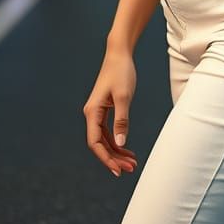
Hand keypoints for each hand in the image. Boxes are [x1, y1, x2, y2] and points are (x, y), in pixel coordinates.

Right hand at [83, 50, 138, 177]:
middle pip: (100, 144)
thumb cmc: (121, 72)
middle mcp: (92, 114)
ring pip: (105, 139)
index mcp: (92, 112)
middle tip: (130, 168)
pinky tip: (127, 149)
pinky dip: (117, 140)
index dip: (106, 158)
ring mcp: (98, 112)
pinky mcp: (105, 109)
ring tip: (132, 162)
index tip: (118, 170)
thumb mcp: (124, 97)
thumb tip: (119, 144)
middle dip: (113, 158)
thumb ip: (122, 121)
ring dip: (117, 151)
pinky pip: (109, 131)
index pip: (95, 143)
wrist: (119, 54)